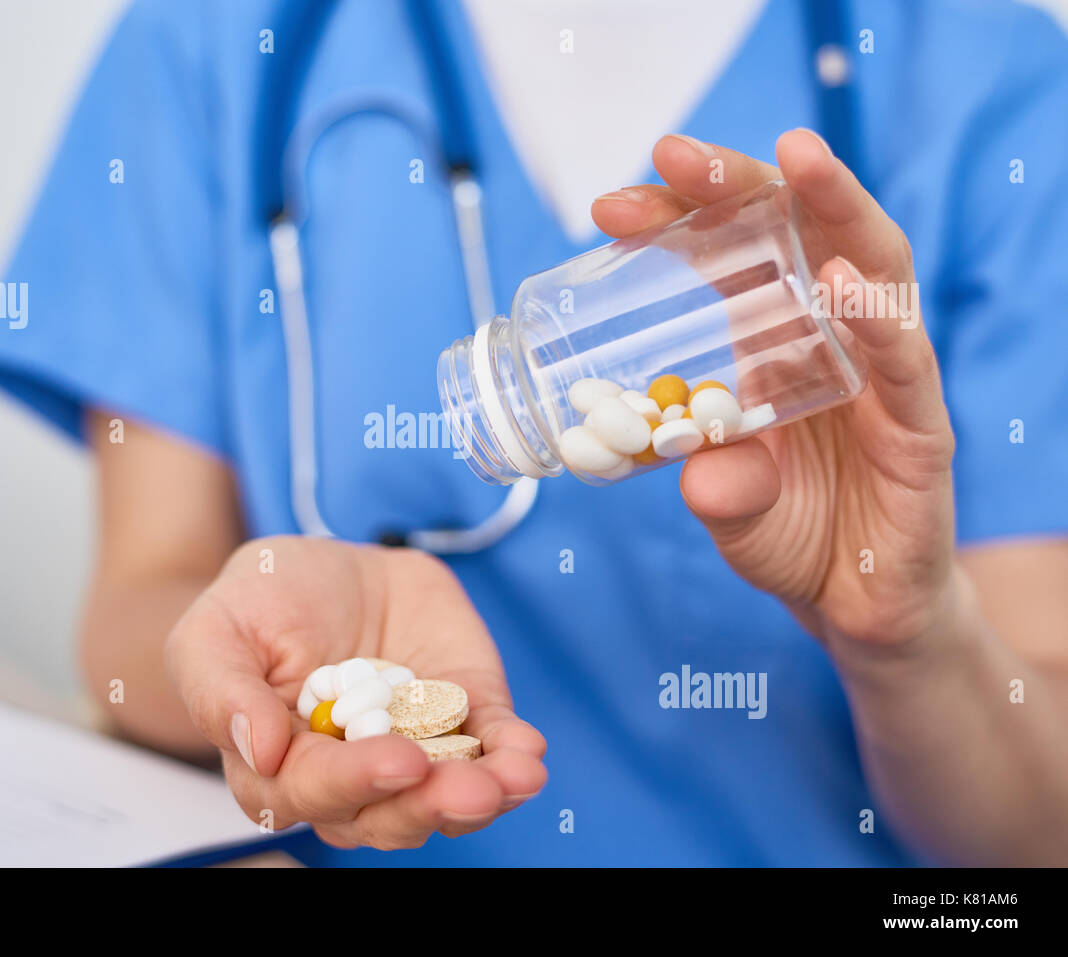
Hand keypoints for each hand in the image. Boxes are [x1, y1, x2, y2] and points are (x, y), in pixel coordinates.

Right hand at [164, 536, 546, 848]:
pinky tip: (527, 755)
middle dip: (428, 805)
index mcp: (279, 767)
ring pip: (444, 798)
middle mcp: (350, 776)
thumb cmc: (262, 602)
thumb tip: (259, 750)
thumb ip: (221, 692)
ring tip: (512, 780)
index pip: (313, 794)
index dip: (355, 783)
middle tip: (467, 788)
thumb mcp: (216, 628)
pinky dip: (511, 756)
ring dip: (481, 796)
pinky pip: (490, 748)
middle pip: (386, 814)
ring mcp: (414, 750)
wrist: (333, 565)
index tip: (397, 760)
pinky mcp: (464, 718)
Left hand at [592, 131, 958, 649]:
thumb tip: (698, 474)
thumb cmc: (791, 534)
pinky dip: (879, 320)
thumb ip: (716, 485)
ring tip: (794, 159)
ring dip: (832, 207)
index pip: (730, 255)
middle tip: (675, 155)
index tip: (611, 207)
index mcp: (773, 341)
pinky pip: (904, 365)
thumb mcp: (731, 507)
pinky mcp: (919, 428)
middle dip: (739, 186)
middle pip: (796, 235)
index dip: (675, 221)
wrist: (860, 606)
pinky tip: (846, 283)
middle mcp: (830, 339)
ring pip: (870, 269)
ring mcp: (881, 374)